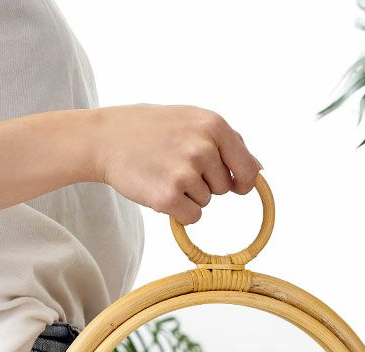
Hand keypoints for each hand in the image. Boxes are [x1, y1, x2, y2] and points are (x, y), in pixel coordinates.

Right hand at [87, 104, 262, 224]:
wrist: (106, 138)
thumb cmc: (152, 130)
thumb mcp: (192, 121)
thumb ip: (227, 143)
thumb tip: (258, 169)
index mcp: (213, 125)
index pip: (248, 169)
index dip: (243, 182)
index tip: (236, 186)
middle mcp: (203, 147)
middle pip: (224, 188)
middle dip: (206, 183)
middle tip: (176, 165)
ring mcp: (185, 172)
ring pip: (206, 202)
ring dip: (188, 195)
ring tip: (163, 172)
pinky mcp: (168, 197)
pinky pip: (192, 217)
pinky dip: (179, 211)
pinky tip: (159, 190)